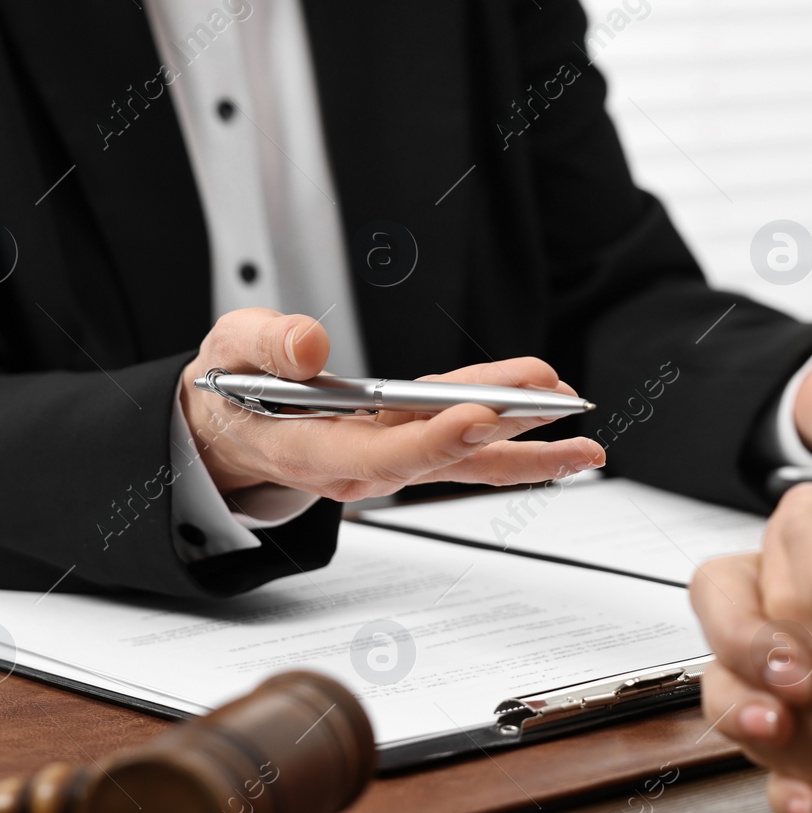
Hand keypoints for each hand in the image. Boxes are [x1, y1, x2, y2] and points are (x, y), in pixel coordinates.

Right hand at [179, 308, 604, 501]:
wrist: (226, 426)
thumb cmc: (229, 389)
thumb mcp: (230, 349)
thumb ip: (268, 346)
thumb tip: (313, 349)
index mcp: (313, 450)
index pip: (384, 452)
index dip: (434, 438)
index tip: (480, 415)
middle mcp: (360, 466)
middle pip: (443, 457)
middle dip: (506, 439)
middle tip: (564, 418)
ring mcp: (387, 458)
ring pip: (463, 458)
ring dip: (527, 449)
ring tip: (586, 442)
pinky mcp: (404, 442)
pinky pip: (462, 442)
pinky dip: (507, 434)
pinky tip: (551, 427)